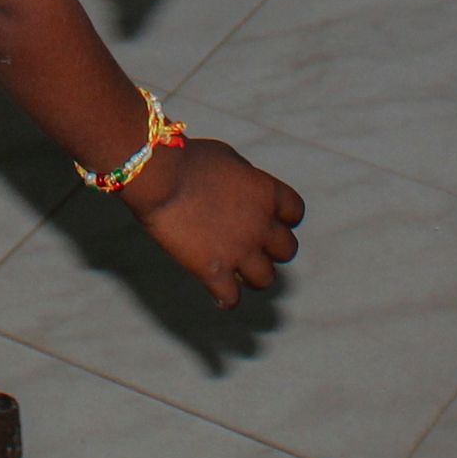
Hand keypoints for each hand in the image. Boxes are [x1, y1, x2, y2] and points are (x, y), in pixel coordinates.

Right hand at [119, 135, 304, 308]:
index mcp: (267, 193)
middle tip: (252, 247)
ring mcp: (239, 251)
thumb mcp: (228, 158)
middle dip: (272, 249)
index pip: (295, 212)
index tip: (270, 220)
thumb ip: (245, 180)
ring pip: (265, 280)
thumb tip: (243, 191)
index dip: (284, 218)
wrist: (161, 177)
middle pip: (287, 250)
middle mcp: (261, 225)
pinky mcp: (214, 272)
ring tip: (236, 273)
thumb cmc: (188, 160)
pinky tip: (217, 294)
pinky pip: (230, 299)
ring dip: (253, 276)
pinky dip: (226, 299)